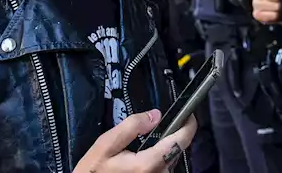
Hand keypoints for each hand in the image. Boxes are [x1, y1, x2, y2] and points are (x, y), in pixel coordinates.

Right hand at [74, 109, 196, 171]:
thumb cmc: (93, 172)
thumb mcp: (106, 145)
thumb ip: (132, 126)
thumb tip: (156, 115)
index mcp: (149, 164)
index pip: (181, 141)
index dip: (188, 125)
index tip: (188, 114)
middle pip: (176, 150)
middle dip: (168, 137)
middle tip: (152, 131)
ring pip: (169, 160)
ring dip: (161, 151)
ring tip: (140, 148)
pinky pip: (162, 169)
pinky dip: (156, 161)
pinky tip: (139, 160)